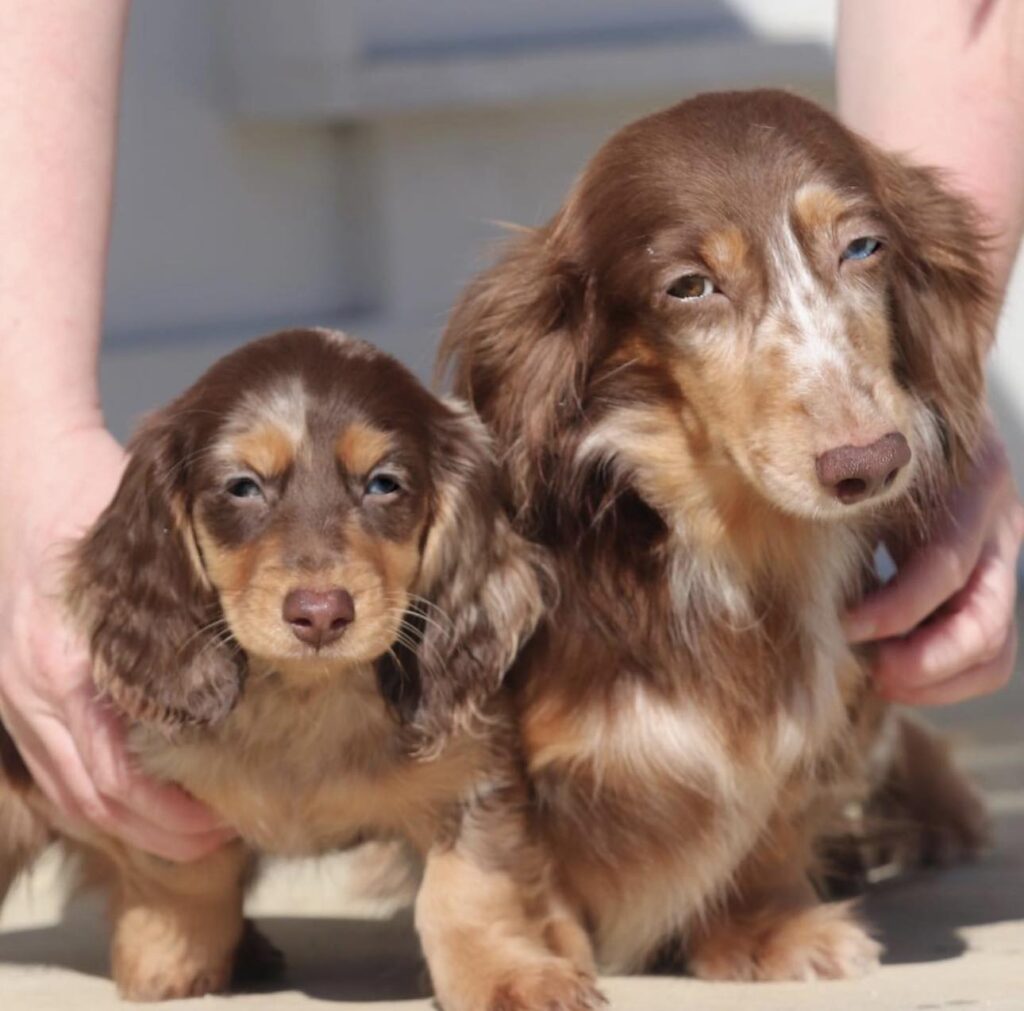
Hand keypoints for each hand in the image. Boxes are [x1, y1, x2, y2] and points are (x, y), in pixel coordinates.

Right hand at [0, 423, 234, 860]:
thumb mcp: (142, 558)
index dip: (172, 814)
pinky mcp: (16, 682)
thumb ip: (175, 620)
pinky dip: (94, 791)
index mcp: (66, 668)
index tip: (224, 823)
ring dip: (126, 821)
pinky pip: (48, 761)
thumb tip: (239, 676)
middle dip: (158, 832)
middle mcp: (32, 691)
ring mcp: (14, 690)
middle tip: (220, 838)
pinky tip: (135, 793)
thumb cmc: (89, 504)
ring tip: (187, 828)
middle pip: (92, 799)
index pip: (118, 778)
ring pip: (66, 790)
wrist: (21, 470)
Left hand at [845, 423, 1023, 705]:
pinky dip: (942, 675)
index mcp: (970, 482)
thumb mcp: (856, 457)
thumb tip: (794, 562)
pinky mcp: (986, 584)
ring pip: (994, 648)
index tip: (840, 628)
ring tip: (879, 679)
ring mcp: (999, 557)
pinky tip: (889, 670)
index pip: (943, 567)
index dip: (893, 610)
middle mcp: (999, 522)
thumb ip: (842, 496)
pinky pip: (985, 652)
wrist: (897, 413)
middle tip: (871, 673)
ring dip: (936, 679)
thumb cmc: (860, 436)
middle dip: (925, 661)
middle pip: (984, 622)